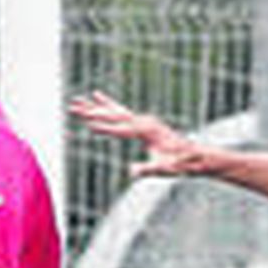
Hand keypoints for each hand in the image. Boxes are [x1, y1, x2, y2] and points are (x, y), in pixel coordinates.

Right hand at [70, 91, 202, 177]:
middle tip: (73, 106)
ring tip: (77, 101)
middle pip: (113, 115)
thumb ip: (148, 169)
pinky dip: (108, 105)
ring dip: (95, 107)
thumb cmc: (180, 164)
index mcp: (146, 130)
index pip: (120, 128)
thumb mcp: (164, 169)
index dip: (104, 127)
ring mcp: (143, 120)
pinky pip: (121, 112)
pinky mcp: (142, 123)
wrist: (194, 156)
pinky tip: (97, 96)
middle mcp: (143, 121)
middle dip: (92, 111)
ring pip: (114, 111)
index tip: (88, 125)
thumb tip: (132, 171)